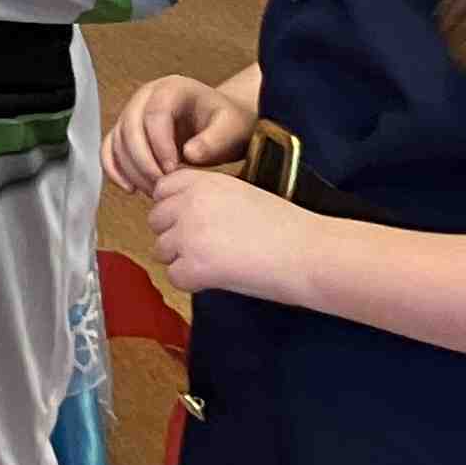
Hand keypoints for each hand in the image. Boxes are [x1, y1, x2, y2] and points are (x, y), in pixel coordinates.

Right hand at [106, 74, 256, 194]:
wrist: (222, 124)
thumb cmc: (227, 123)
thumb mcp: (231, 128)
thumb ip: (214, 140)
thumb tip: (190, 154)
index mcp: (172, 88)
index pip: (155, 114)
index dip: (160, 144)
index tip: (174, 170)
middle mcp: (146, 96)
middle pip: (130, 126)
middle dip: (143, 161)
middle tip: (162, 185)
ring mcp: (133, 113)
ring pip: (118, 140)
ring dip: (132, 170)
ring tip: (156, 190)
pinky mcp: (127, 132)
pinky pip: (110, 149)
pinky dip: (114, 169)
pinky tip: (130, 188)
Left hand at [145, 165, 317, 303]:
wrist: (310, 253)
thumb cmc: (285, 227)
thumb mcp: (240, 193)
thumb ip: (206, 197)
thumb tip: (178, 214)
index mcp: (202, 181)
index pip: (161, 190)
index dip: (175, 208)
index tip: (195, 222)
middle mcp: (189, 203)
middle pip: (155, 221)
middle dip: (175, 236)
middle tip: (209, 248)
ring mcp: (188, 234)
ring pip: (161, 250)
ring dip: (183, 260)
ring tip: (218, 263)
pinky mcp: (194, 266)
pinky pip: (175, 277)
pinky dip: (193, 283)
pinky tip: (220, 279)